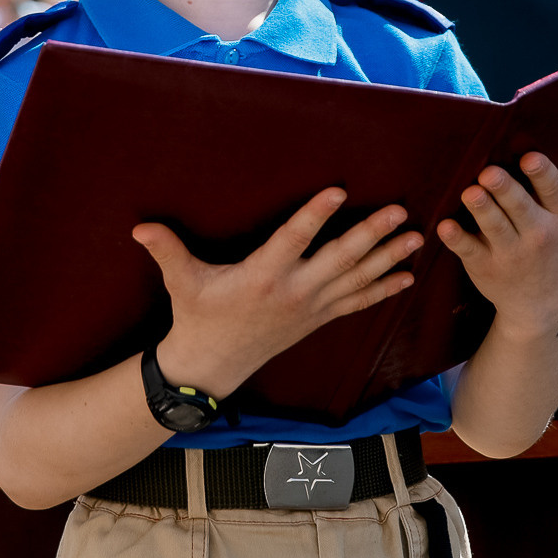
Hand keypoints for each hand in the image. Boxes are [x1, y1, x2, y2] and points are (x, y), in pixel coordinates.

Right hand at [135, 190, 420, 397]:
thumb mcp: (181, 281)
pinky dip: (383, 289)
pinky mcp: (318, 319)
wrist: (212, 366)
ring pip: (356, 279)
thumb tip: (141, 227)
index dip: (315, 215)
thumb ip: (167, 250)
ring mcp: (310, 308)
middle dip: (372, 234)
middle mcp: (293, 292)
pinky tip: (407, 276)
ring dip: (388, 257)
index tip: (339, 191)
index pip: (294, 239)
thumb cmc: (197, 317)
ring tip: (416, 237)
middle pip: (339, 259)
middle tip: (400, 210)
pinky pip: (357, 303)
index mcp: (262, 276)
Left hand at [438, 151, 557, 336]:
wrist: (544, 306)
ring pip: (493, 226)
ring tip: (469, 192)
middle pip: (519, 208)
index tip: (530, 158)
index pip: (553, 192)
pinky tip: (445, 225)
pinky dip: (457, 239)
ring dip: (480, 209)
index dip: (542, 176)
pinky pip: (467, 250)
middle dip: (505, 190)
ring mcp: (509, 253)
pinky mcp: (483, 266)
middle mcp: (538, 235)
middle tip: (488, 173)